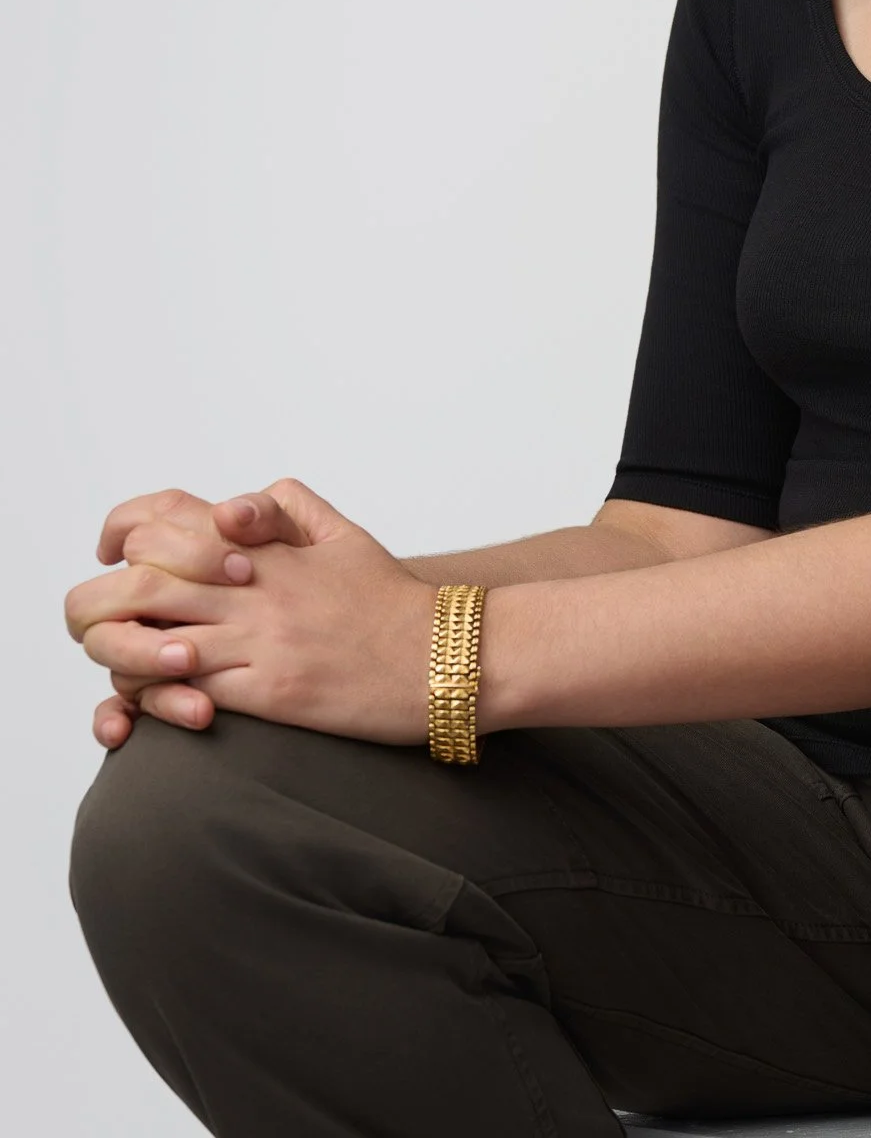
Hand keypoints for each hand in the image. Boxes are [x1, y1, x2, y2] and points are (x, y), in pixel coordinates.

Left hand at [66, 479, 438, 747]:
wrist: (444, 656)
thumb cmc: (394, 601)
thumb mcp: (345, 535)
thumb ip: (291, 507)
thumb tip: (243, 502)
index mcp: (267, 546)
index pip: (166, 522)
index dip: (123, 534)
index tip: (115, 553)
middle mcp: (256, 588)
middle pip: (141, 583)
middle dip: (100, 601)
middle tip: (99, 617)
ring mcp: (260, 640)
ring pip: (150, 643)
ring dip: (120, 653)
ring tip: (123, 661)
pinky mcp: (271, 692)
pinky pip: (187, 692)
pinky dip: (157, 695)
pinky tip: (161, 695)